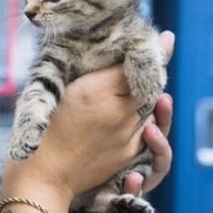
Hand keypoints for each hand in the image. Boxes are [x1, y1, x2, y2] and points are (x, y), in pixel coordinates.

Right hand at [2, 31, 175, 201]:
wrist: (45, 175)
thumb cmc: (47, 127)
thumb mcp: (65, 90)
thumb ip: (102, 71)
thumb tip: (130, 51)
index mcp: (100, 92)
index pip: (138, 65)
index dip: (152, 50)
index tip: (167, 37)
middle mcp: (120, 114)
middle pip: (150, 85)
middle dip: (150, 73)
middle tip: (149, 60)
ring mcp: (127, 136)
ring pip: (151, 107)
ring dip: (147, 96)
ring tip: (133, 89)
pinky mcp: (128, 154)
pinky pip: (146, 129)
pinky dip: (143, 117)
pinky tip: (127, 114)